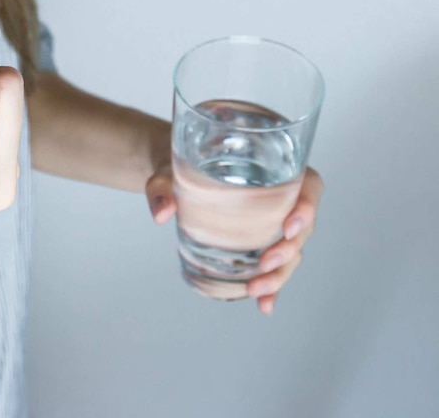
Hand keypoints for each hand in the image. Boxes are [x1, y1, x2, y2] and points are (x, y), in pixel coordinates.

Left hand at [145, 164, 323, 314]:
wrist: (173, 178)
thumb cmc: (178, 165)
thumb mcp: (167, 171)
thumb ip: (162, 187)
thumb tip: (161, 212)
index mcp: (272, 169)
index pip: (308, 185)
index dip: (308, 207)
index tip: (289, 226)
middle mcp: (279, 197)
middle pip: (302, 227)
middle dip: (289, 250)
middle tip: (265, 263)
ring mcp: (271, 223)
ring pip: (291, 251)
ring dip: (279, 274)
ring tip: (256, 290)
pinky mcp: (258, 242)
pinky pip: (274, 266)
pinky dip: (272, 286)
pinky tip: (264, 304)